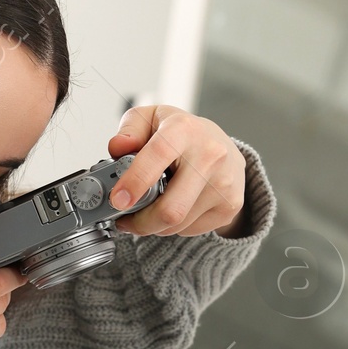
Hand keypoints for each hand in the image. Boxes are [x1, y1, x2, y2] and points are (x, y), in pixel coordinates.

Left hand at [106, 104, 246, 238]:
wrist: (223, 147)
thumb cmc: (181, 135)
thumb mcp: (150, 119)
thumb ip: (129, 130)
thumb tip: (117, 148)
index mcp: (185, 130)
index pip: (158, 155)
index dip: (135, 181)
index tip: (117, 201)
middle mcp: (210, 155)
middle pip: (170, 208)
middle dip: (140, 223)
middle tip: (125, 220)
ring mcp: (224, 183)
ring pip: (177, 224)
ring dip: (155, 225)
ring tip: (149, 210)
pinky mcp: (230, 205)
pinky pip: (190, 229)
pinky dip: (175, 225)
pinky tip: (174, 207)